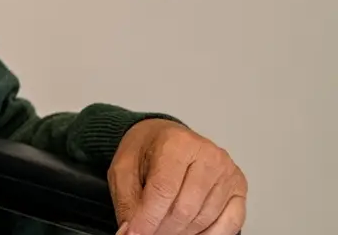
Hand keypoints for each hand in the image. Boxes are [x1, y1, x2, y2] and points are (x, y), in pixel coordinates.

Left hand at [110, 119, 246, 234]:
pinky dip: (208, 234)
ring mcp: (227, 171)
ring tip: (163, 228)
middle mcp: (208, 155)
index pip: (163, 190)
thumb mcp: (123, 170)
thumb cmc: (146, 151)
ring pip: (204, 219)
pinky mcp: (239, 187)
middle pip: (185, 208)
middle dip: (162, 228)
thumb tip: (131, 232)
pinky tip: (189, 232)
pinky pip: (231, 223)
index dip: (148, 218)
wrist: (165, 138)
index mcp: (176, 143)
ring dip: (181, 232)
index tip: (135, 233)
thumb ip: (126, 201)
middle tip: (147, 232)